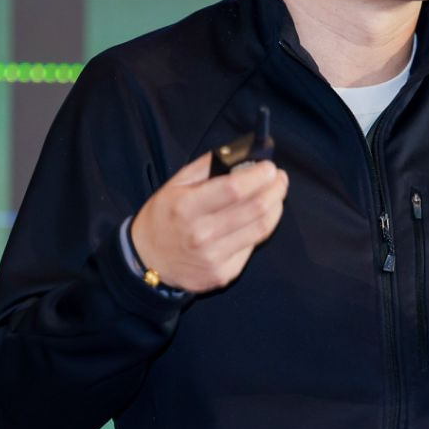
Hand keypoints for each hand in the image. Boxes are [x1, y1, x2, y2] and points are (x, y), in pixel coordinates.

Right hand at [129, 152, 288, 293]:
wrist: (148, 261)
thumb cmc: (163, 218)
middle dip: (275, 189)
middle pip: (255, 208)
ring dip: (275, 207)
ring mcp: (214, 258)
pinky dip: (259, 229)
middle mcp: (201, 235)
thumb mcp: (175, 185)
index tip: (270, 168)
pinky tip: (256, 219)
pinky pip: (252, 247)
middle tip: (280, 179)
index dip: (259, 176)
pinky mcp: (223, 274)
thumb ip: (206, 166)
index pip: (235, 189)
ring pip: (261, 229)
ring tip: (275, 195)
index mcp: (187, 207)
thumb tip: (241, 155)